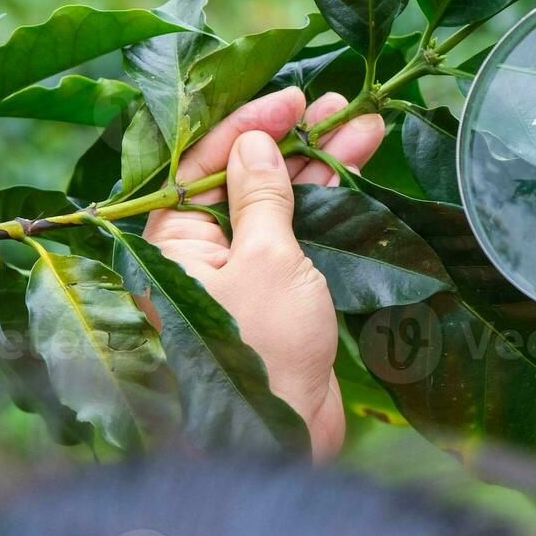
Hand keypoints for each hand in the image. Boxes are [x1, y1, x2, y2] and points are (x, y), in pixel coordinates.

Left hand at [142, 86, 385, 458]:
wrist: (284, 437)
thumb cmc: (263, 349)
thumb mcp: (265, 258)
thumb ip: (262, 195)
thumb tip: (254, 145)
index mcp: (172, 240)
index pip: (204, 162)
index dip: (249, 124)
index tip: (294, 98)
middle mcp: (199, 252)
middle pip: (244, 176)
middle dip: (292, 138)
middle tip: (340, 104)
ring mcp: (239, 272)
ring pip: (278, 201)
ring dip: (319, 163)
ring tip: (363, 124)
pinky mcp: (275, 294)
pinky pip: (297, 232)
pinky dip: (328, 201)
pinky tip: (355, 168)